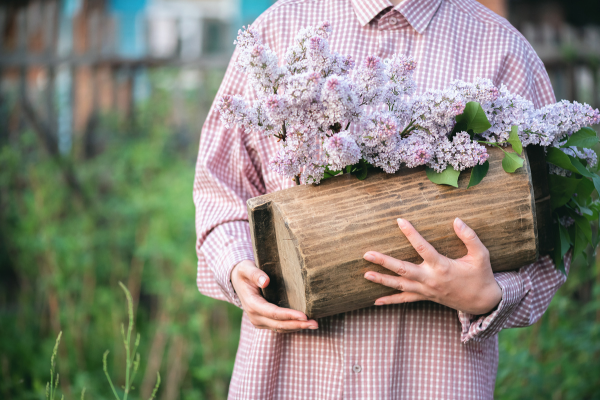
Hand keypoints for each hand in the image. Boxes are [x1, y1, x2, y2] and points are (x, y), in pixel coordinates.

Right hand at [231, 260, 318, 332]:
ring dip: (297, 327)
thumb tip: (266, 281)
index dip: (288, 315)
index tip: (304, 315)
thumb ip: (255, 274)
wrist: (237, 280)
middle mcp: (255, 316)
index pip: (273, 312)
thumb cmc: (244, 272)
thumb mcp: (247, 268)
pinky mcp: (264, 322)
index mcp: (251, 304)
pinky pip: (279, 327)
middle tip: (315, 323)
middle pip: (278, 324)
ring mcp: (259, 321)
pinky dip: (292, 326)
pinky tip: (304, 323)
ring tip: (314, 324)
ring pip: (280, 328)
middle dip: (297, 325)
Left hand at [363, 218, 501, 314]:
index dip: (410, 233)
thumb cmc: (481, 275)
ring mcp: (426, 290)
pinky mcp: (426, 297)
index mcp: (443, 266)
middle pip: (403, 270)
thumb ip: (469, 237)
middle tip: (367, 254)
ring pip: (400, 285)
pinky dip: (390, 300)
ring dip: (382, 280)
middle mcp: (431, 279)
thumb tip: (457, 220)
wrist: (483, 302)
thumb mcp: (481, 255)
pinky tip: (376, 301)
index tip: (399, 220)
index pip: (422, 247)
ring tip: (366, 274)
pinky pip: (405, 300)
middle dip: (384, 262)